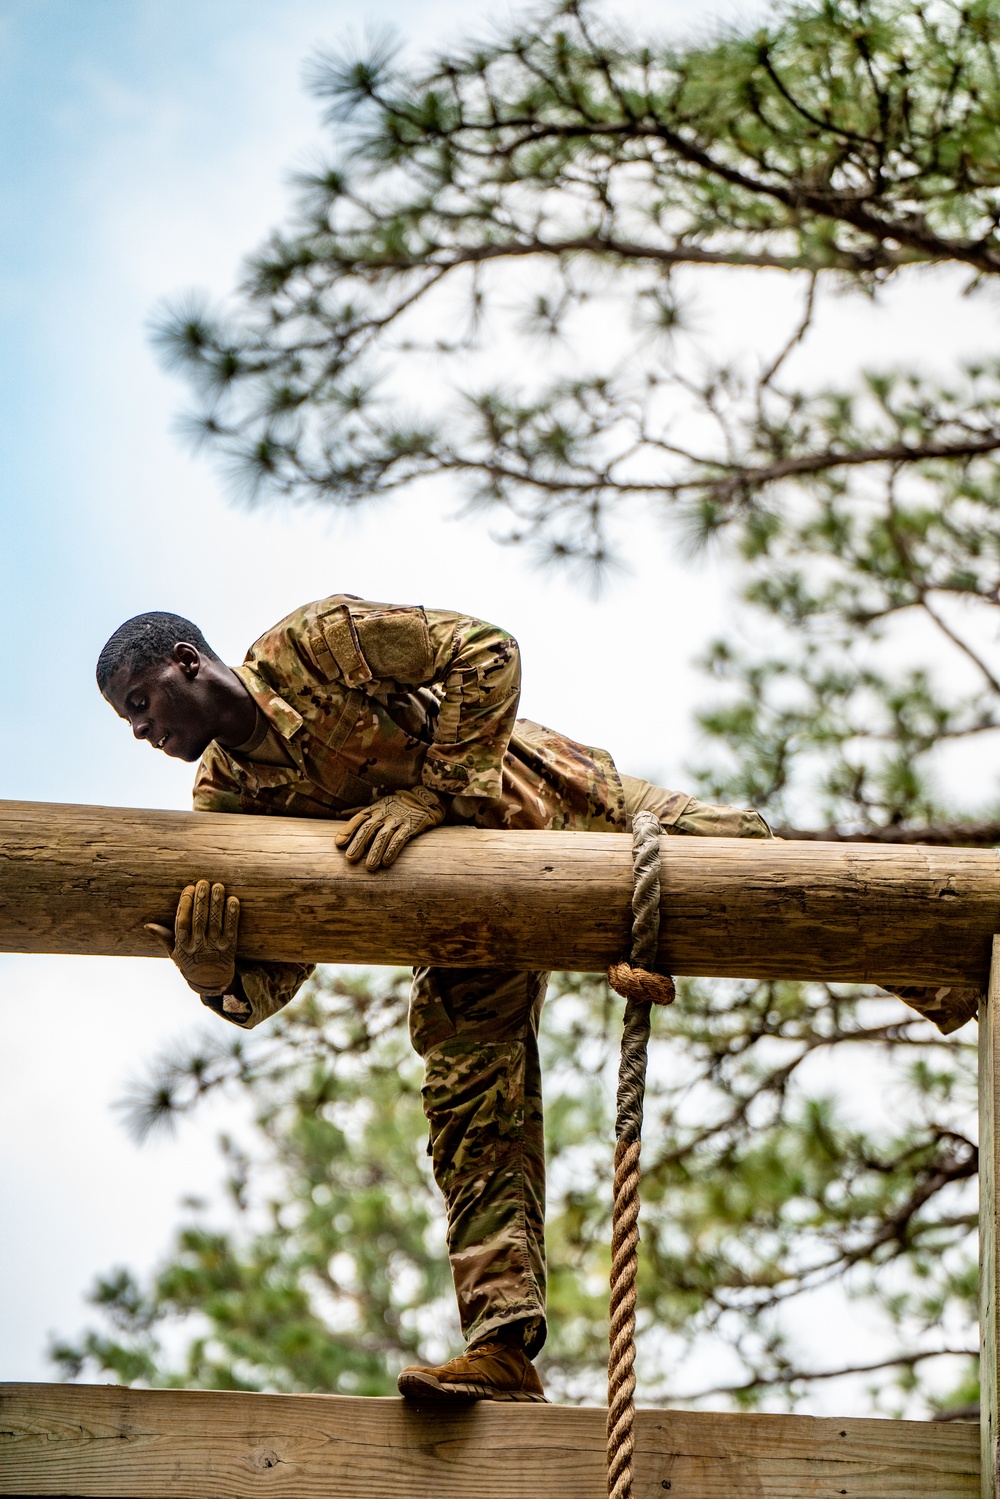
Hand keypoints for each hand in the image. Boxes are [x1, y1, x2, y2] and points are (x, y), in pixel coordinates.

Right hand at [145, 879, 239, 994]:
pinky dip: (232, 914)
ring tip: (218, 886)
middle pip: (199, 919)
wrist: (212, 982)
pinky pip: (232, 928)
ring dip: (217, 903)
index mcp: (182, 947)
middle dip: (201, 900)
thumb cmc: (190, 962)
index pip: (182, 922)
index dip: (184, 904)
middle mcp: (198, 947)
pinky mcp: (230, 948)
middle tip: (203, 882)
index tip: (188, 888)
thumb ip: (163, 937)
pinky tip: (233, 900)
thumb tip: (147, 925)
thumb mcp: (174, 953)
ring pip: (215, 922)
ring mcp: (215, 947)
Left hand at [334, 786, 444, 870]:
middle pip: (369, 828)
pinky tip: (387, 861)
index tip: (339, 843)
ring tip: (369, 866)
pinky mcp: (411, 826)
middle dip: (359, 843)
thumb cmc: (398, 805)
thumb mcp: (378, 804)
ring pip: (384, 836)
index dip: (348, 830)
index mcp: (375, 809)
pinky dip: (393, 850)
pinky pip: (400, 838)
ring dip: (375, 851)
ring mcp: (398, 819)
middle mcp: (385, 813)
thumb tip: (339, 814)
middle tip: (350, 859)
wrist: (425, 799)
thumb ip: (360, 811)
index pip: (359, 819)